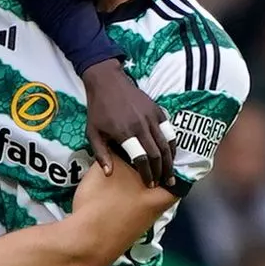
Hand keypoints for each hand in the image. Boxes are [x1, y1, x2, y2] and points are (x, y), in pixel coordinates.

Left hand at [82, 59, 174, 185]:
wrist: (107, 81)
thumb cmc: (98, 109)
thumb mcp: (92, 132)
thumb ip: (101, 154)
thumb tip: (109, 173)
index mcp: (124, 132)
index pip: (141, 158)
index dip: (147, 173)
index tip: (149, 183)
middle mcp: (141, 125)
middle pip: (157, 154)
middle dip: (160, 172)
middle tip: (162, 183)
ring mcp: (151, 117)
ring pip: (166, 144)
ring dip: (169, 162)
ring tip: (170, 175)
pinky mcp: (157, 110)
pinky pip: (169, 131)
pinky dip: (172, 145)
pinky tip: (171, 155)